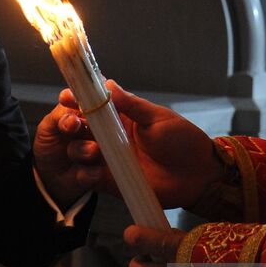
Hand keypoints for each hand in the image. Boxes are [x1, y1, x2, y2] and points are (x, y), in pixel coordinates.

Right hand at [38, 81, 223, 209]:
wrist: (198, 175)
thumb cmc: (183, 140)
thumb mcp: (158, 118)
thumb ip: (132, 105)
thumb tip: (108, 84)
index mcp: (123, 116)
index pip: (94, 105)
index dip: (78, 99)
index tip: (67, 97)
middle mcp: (112, 136)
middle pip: (81, 128)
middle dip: (70, 125)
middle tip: (72, 124)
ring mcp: (110, 159)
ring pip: (80, 152)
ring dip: (79, 149)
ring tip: (93, 150)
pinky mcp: (111, 181)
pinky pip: (89, 178)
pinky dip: (86, 174)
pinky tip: (92, 172)